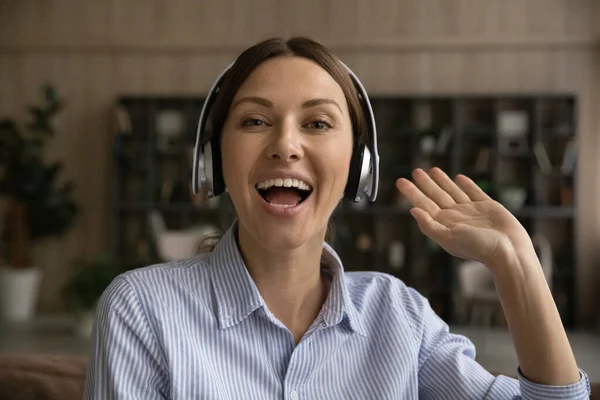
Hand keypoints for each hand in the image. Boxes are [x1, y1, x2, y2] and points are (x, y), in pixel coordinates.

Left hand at [396, 167, 531, 270]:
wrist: (508, 250)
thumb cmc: (478, 247)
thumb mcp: (448, 238)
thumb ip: (429, 225)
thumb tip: (412, 211)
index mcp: (444, 224)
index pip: (424, 204)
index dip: (412, 193)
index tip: (401, 181)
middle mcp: (455, 216)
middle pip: (436, 196)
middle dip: (425, 184)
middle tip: (416, 171)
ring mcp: (471, 211)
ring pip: (453, 191)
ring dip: (442, 181)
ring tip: (433, 170)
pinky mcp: (487, 207)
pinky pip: (474, 192)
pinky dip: (466, 185)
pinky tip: (459, 178)